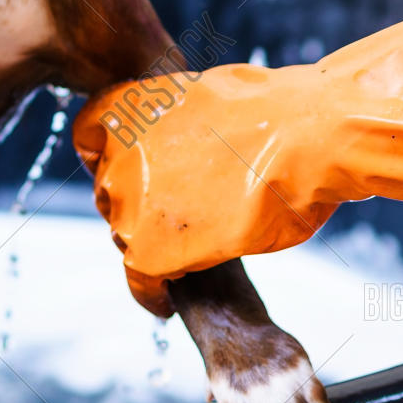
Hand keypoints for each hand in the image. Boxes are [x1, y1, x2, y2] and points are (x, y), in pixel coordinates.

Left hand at [73, 0, 402, 313]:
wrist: (314, 137)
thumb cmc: (281, 114)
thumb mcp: (214, 98)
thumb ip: (183, 123)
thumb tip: (189, 141)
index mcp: (128, 106)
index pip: (89, 137)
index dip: (107, 159)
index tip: (128, 176)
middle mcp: (118, 152)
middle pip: (109, 192)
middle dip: (135, 206)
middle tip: (171, 219)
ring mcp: (130, 202)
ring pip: (125, 235)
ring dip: (149, 246)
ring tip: (182, 257)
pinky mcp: (150, 250)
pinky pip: (140, 281)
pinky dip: (150, 296)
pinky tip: (164, 305)